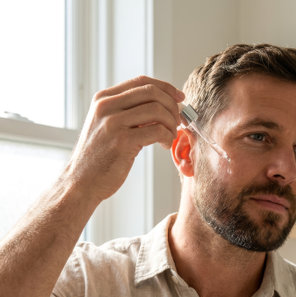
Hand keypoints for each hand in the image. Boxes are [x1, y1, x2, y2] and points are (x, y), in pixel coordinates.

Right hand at [68, 76, 184, 203]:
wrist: (81, 181)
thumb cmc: (99, 157)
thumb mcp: (107, 126)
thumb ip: (127, 112)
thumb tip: (161, 105)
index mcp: (103, 99)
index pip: (142, 82)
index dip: (166, 88)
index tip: (179, 97)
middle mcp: (106, 106)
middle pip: (152, 92)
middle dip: (172, 106)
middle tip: (178, 121)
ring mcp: (113, 123)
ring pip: (157, 110)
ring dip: (171, 123)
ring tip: (170, 136)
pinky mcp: (122, 141)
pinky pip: (157, 130)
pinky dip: (167, 136)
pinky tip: (164, 144)